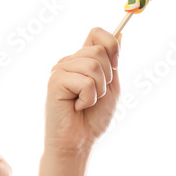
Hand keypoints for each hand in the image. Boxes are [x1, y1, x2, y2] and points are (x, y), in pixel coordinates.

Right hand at [44, 28, 119, 156]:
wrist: (79, 142)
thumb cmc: (93, 117)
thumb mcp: (111, 87)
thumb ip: (113, 62)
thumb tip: (120, 33)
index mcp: (82, 59)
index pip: (97, 33)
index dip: (111, 45)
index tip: (114, 65)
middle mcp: (69, 61)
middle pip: (99, 50)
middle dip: (107, 77)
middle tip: (95, 95)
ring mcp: (60, 70)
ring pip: (93, 66)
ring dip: (98, 90)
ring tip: (86, 102)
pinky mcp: (55, 82)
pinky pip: (85, 82)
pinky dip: (89, 99)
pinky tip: (77, 107)